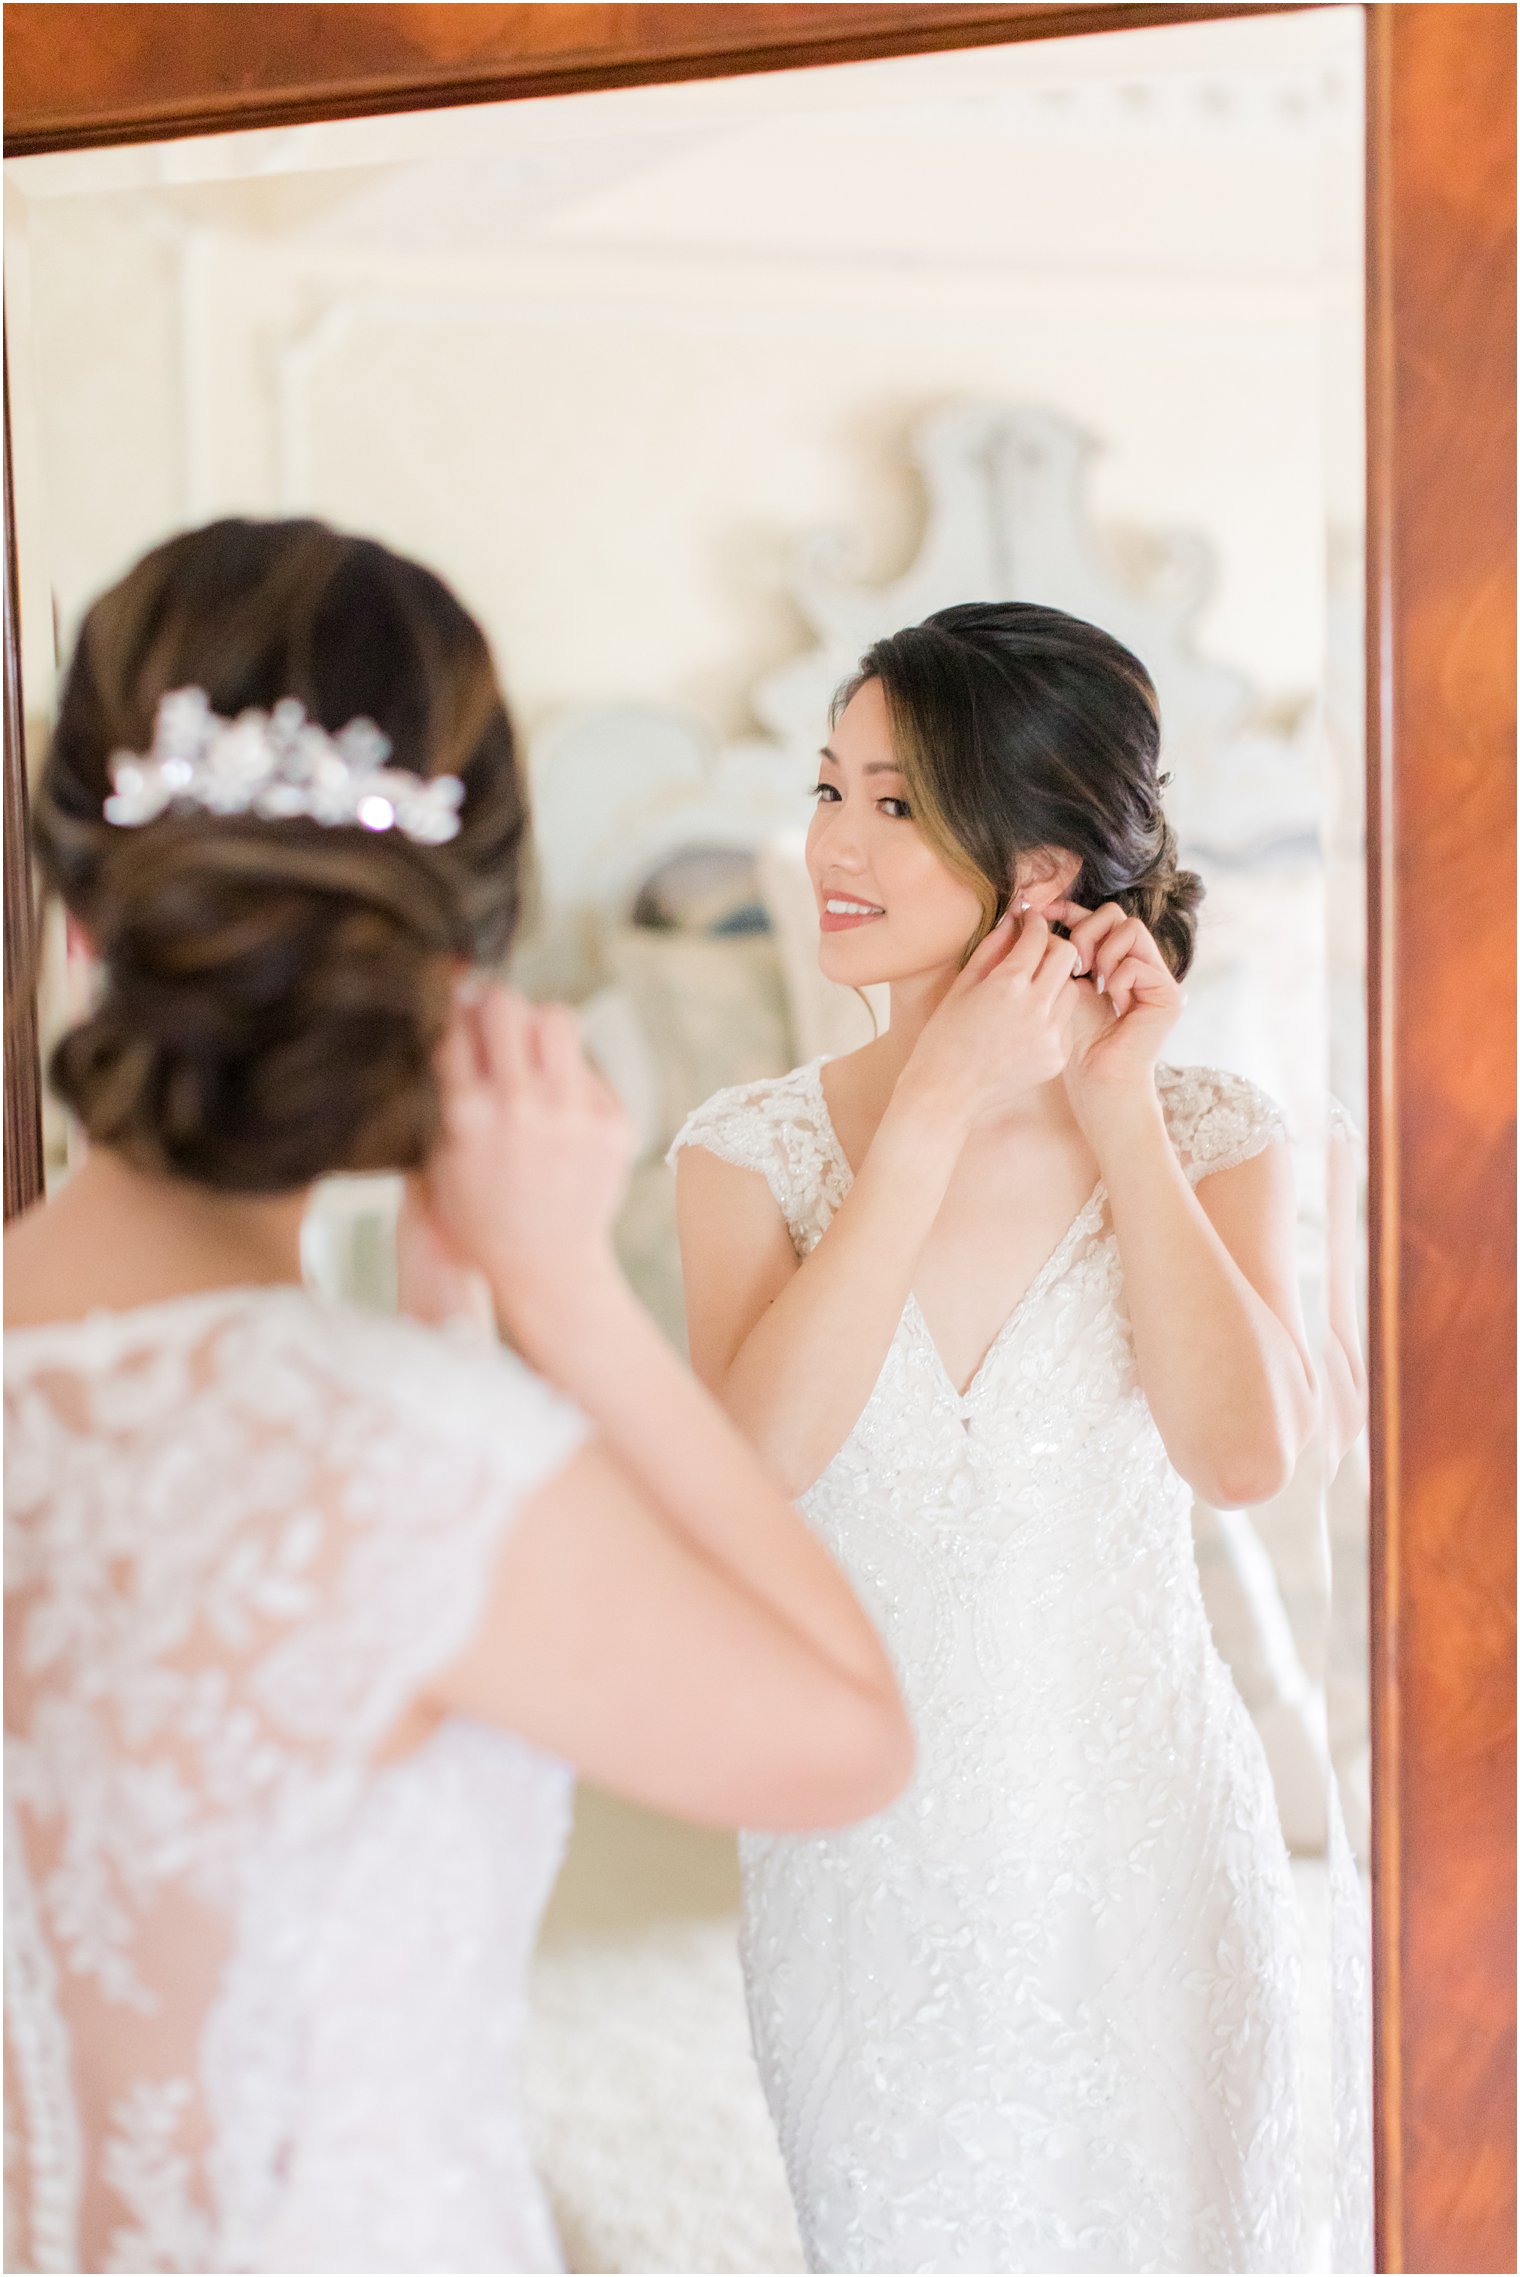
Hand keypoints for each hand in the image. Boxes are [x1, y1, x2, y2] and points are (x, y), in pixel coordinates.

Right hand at [419, 981, 635, 1320]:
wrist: (547, 1265)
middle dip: (495, 1006)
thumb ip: (445, 1089)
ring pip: (558, 1020)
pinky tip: (558, 1109)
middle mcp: (523, 1107)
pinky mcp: (614, 1122)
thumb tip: (456, 1020)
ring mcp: (574, 1113)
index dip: (456, 1008)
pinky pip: (589, 1068)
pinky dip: (569, 1077)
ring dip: (538, 1028)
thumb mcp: (439, 1158)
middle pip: (508, 1005)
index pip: (459, 1024)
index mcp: (468, 1115)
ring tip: (530, 1056)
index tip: (458, 1001)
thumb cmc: (483, 1216)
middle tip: (494, 1020)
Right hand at [895, 909, 1082, 1132]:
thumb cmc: (944, 1037)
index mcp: (1008, 984)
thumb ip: (992, 948)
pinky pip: (1065, 1022)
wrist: (946, 1092)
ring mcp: (1050, 1034)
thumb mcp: (962, 985)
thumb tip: (1013, 919)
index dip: (1034, 922)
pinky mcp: (1057, 1056)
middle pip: (1067, 956)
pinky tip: (1027, 1023)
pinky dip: (1053, 1014)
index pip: (1038, 936)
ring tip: (1030, 990)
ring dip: (1055, 981)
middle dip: (1053, 945)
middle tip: (1036, 950)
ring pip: (1071, 989)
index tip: (1029, 920)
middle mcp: (1036, 1007)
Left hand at [1048, 898, 1181, 1109]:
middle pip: (1118, 914)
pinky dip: (1116, 981)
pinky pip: (1135, 963)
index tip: (1044, 911)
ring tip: (1095, 983)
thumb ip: (1066, 953)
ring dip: (1103, 953)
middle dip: (1087, 931)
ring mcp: (1160, 978)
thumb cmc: (1077, 1040)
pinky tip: (1113, 1004)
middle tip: (1075, 963)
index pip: (1102, 919)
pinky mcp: (1169, 994)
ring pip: (1130, 929)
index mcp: (1120, 962)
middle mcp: (1144, 965)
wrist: (1097, 1079)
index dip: (1073, 910)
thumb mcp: (1067, 985)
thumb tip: (1048, 914)